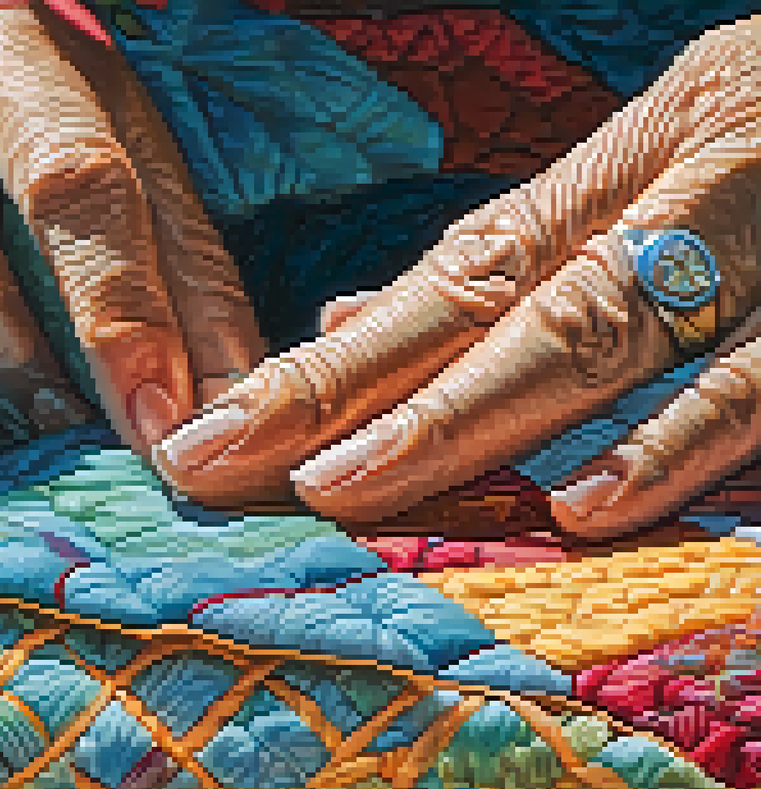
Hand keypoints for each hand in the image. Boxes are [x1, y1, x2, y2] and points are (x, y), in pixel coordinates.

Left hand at [157, 15, 760, 540]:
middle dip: (349, 397)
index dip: (323, 365)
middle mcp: (680, 196)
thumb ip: (519, 255)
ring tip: (351, 486)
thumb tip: (350, 319)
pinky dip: (686, 442)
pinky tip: (591, 507)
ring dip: (469, 420)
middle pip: (487, 309)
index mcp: (625, 176)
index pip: (444, 285)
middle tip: (230, 464)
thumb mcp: (655, 169)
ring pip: (602, 334)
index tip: (216, 434)